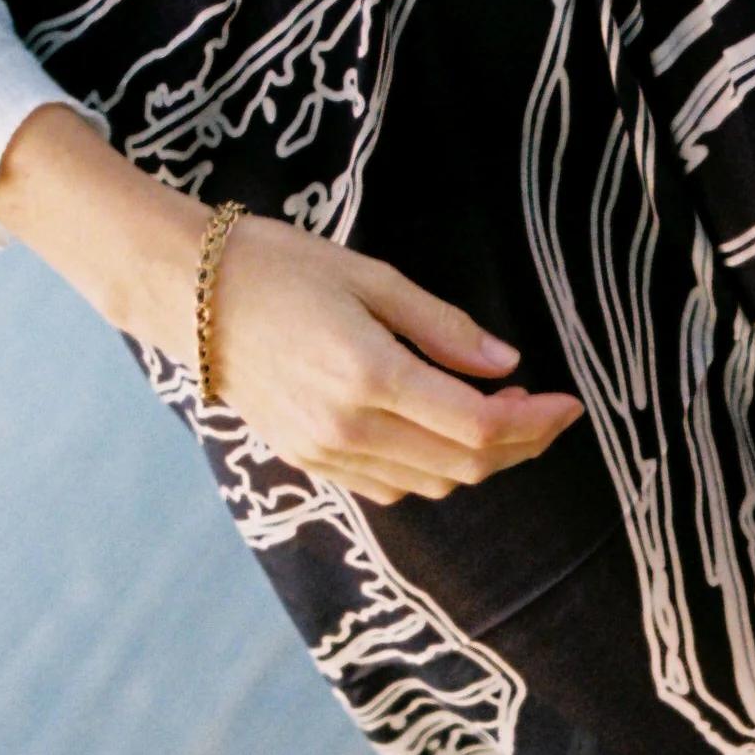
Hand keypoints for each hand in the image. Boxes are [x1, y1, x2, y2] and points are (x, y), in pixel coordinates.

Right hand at [206, 214, 581, 506]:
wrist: (186, 294)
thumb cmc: (279, 267)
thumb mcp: (373, 277)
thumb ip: (445, 327)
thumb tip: (507, 365)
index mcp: (370, 376)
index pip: (479, 425)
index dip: (536, 422)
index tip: (568, 404)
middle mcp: (349, 428)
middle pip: (463, 465)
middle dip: (519, 446)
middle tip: (544, 411)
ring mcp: (326, 452)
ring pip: (432, 486)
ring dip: (479, 462)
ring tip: (499, 417)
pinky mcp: (308, 461)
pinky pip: (392, 487)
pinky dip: (433, 471)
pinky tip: (443, 434)